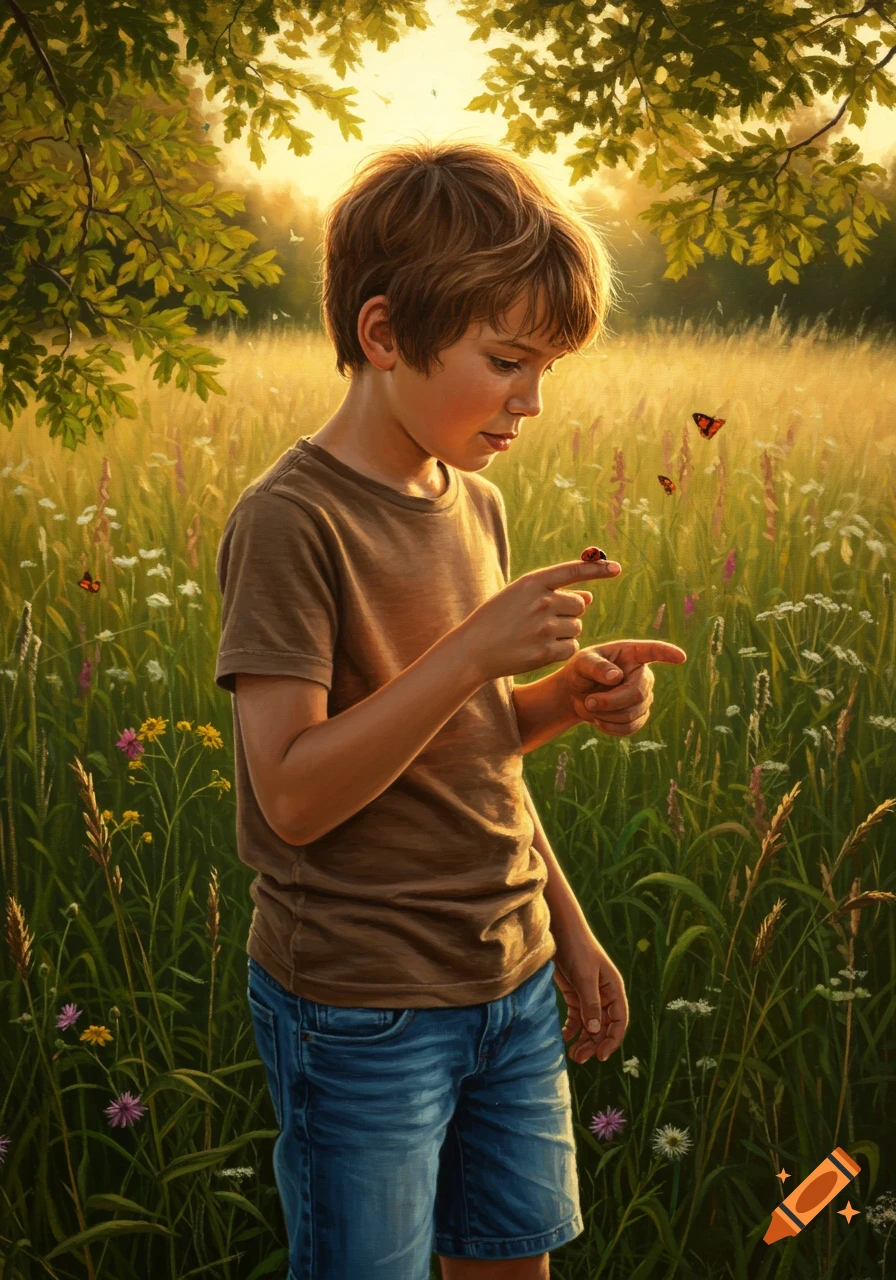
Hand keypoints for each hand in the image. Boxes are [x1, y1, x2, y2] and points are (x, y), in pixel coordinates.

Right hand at [460, 556, 622, 683]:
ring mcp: (544, 627)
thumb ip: (553, 593)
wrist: (473, 649)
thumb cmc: (497, 619)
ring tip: (537, 635)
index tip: (617, 568)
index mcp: (533, 582)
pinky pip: (571, 648)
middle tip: (545, 621)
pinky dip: (561, 650)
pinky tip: (539, 649)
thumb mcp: (520, 598)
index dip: (598, 569)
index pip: (573, 570)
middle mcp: (541, 601)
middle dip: (570, 613)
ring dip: (565, 632)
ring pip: (576, 627)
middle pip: (580, 604)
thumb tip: (590, 596)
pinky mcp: (545, 652)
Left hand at [551, 937, 628, 1063]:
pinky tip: (564, 1036)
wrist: (560, 931)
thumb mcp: (585, 976)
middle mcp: (604, 995)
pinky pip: (577, 1017)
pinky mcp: (574, 993)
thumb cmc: (577, 949)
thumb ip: (591, 1003)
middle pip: (603, 1026)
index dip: (612, 1040)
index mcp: (614, 989)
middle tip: (579, 1058)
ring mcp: (589, 995)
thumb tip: (596, 1030)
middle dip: (594, 1043)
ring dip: (583, 1039)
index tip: (601, 1056)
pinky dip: (572, 1028)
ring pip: (590, 1024)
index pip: (619, 1021)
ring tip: (572, 1054)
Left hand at [559, 637, 686, 735]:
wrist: (576, 694)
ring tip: (591, 705)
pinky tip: (599, 720)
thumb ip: (596, 666)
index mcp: (632, 654)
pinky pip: (630, 727)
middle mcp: (643, 675)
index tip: (680, 657)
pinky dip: (610, 727)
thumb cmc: (581, 671)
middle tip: (589, 701)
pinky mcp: (640, 716)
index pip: (652, 651)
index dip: (667, 654)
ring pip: (632, 713)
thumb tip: (617, 676)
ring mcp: (644, 696)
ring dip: (606, 715)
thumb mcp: (582, 662)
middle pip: (637, 694)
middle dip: (610, 702)